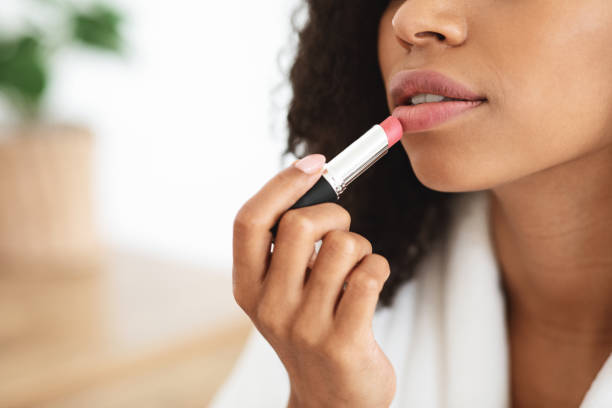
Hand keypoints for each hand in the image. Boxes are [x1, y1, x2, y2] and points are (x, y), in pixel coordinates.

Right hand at [232, 154, 395, 407]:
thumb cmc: (311, 328)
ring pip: (345, 246)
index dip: (282, 184)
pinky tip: (370, 285)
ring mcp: (305, 327)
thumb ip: (288, 245)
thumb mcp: (283, 291)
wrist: (331, 400)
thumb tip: (314, 177)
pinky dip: (378, 266)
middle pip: (301, 224)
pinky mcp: (343, 343)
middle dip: (335, 213)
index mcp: (248, 287)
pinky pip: (371, 274)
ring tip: (356, 270)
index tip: (315, 163)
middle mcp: (269, 307)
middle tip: (342, 229)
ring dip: (361, 247)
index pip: (250, 221)